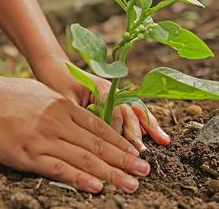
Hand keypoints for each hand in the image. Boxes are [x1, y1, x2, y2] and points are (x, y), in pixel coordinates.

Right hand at [0, 73, 151, 192]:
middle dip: (124, 160)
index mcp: (62, 106)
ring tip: (131, 184)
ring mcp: (43, 138)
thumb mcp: (39, 93)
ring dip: (111, 173)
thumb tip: (75, 116)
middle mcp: (58, 121)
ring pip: (84, 158)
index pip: (99, 128)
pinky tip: (97, 186)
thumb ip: (59, 106)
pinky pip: (58, 168)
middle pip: (98, 145)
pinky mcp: (27, 154)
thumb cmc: (4, 94)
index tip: (136, 154)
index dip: (121, 143)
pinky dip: (80, 178)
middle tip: (144, 172)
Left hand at [30, 56, 170, 150]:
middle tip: (142, 152)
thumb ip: (79, 114)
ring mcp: (115, 94)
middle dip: (136, 133)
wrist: (55, 66)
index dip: (118, 131)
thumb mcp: (64, 99)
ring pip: (136, 111)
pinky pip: (132, 111)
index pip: (115, 112)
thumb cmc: (56, 82)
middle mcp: (112, 90)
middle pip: (129, 112)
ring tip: (164, 141)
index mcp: (101, 88)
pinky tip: (157, 135)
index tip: (121, 149)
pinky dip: (145, 122)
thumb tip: (88, 137)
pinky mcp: (114, 99)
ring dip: (149, 126)